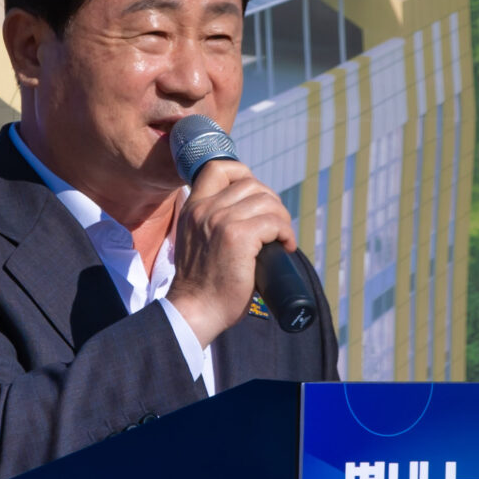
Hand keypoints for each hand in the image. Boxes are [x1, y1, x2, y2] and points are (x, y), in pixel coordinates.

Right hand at [168, 158, 295, 344]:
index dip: (244, 175)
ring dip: (281, 219)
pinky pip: (274, 222)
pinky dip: (286, 233)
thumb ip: (211, 224)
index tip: (256, 199)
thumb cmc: (202, 285)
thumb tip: (249, 216)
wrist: (195, 311)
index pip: (217, 168)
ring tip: (282, 239)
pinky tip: (285, 247)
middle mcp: (205, 209)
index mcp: (193, 208)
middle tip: (275, 227)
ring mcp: (221, 221)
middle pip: (251, 184)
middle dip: (271, 202)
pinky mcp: (238, 237)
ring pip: (266, 201)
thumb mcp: (197, 242)